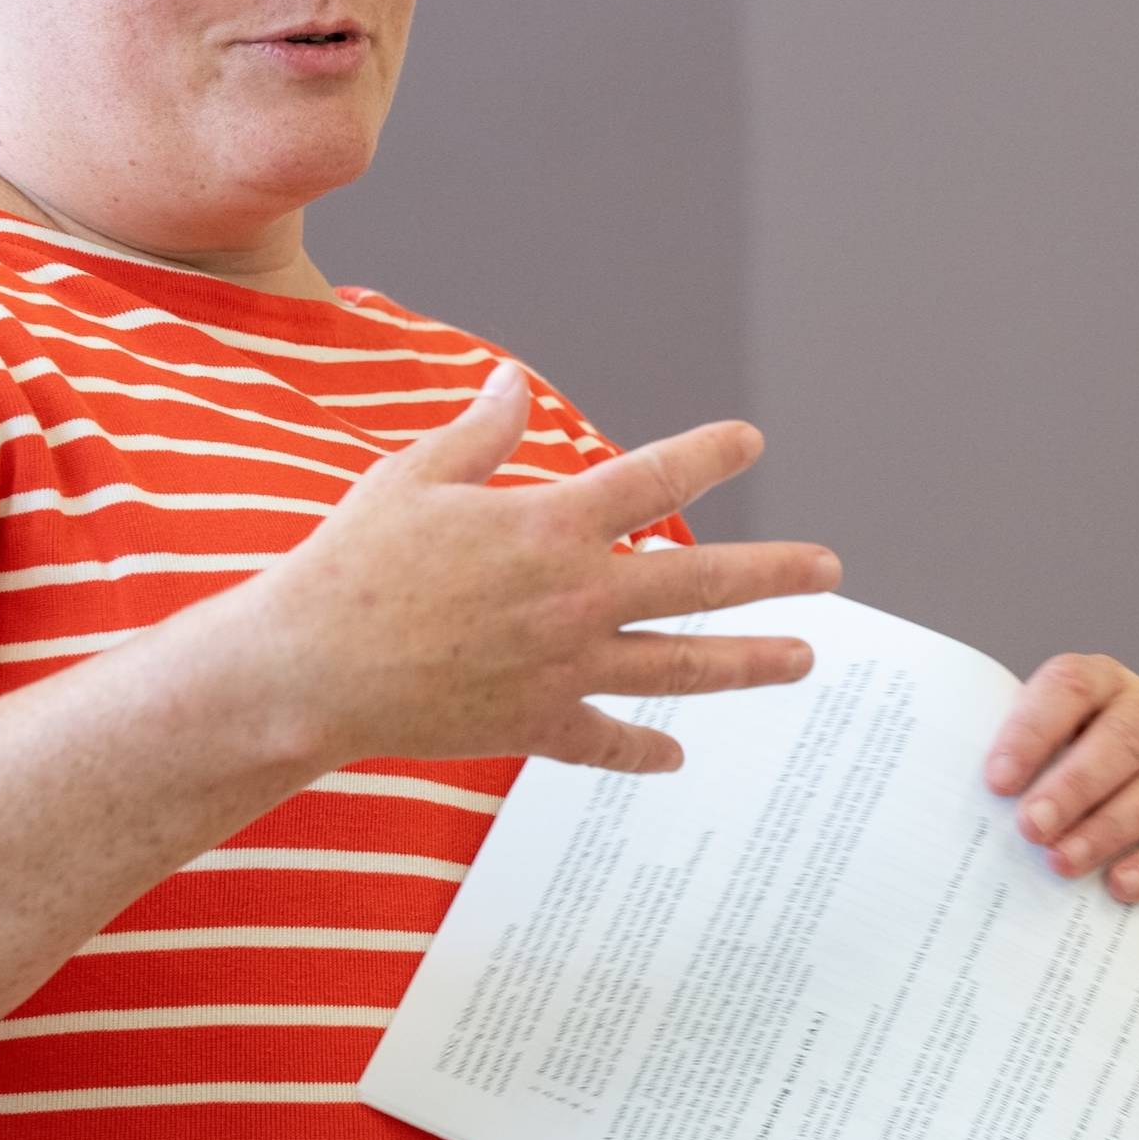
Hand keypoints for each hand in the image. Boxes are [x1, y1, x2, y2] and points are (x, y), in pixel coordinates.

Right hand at [236, 359, 843, 775]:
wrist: (309, 669)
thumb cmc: (351, 564)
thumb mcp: (412, 477)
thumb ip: (477, 434)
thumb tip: (511, 383)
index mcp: (550, 525)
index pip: (652, 479)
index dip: (707, 455)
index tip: (750, 443)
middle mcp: (575, 597)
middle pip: (700, 583)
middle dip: (774, 574)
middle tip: (829, 569)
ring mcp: (562, 667)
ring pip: (680, 667)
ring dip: (748, 662)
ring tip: (803, 660)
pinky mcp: (534, 725)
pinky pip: (606, 741)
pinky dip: (643, 749)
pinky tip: (676, 757)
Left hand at [984, 654, 1138, 903]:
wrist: (1099, 813)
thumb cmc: (1042, 776)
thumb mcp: (1020, 755)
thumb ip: (995, 763)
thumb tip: (938, 795)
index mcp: (1098, 681)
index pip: (1070, 687)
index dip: (1032, 731)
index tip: (995, 781)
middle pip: (1123, 738)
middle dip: (1074, 785)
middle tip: (1031, 827)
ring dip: (1109, 828)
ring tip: (1061, 864)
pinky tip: (1120, 886)